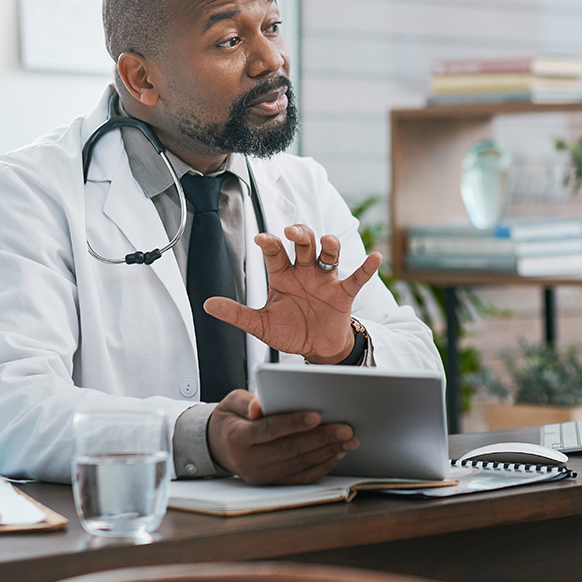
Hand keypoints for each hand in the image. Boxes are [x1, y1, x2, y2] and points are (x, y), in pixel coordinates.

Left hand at [204, 224, 380, 362]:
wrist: (316, 349)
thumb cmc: (289, 331)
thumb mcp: (261, 324)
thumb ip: (236, 313)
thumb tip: (207, 304)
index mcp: (283, 275)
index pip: (275, 252)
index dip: (270, 243)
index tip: (261, 238)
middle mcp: (305, 271)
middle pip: (304, 243)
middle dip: (299, 234)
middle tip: (292, 232)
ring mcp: (326, 279)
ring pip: (328, 253)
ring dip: (329, 244)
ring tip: (326, 242)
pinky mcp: (344, 292)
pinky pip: (357, 276)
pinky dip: (367, 266)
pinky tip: (374, 257)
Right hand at [206, 389, 358, 483]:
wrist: (218, 446)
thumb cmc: (231, 418)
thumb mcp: (231, 403)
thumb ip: (246, 402)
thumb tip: (259, 406)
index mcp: (238, 438)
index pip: (269, 430)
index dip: (293, 423)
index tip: (316, 415)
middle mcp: (249, 462)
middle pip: (289, 450)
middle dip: (321, 439)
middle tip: (345, 428)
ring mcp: (262, 476)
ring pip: (299, 465)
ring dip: (327, 453)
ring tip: (348, 441)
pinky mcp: (273, 482)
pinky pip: (300, 478)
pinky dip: (320, 466)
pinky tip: (336, 454)